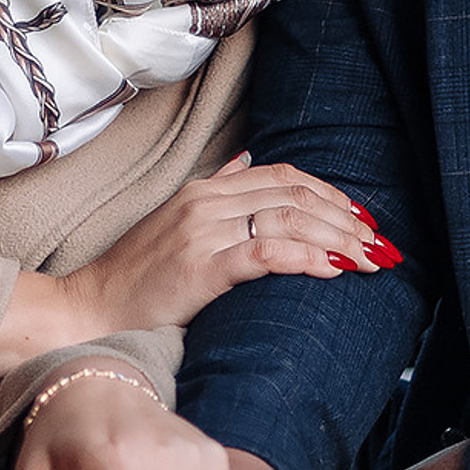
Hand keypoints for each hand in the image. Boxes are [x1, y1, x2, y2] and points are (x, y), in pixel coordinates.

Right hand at [68, 155, 400, 338]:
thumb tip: (246, 160)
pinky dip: (306, 257)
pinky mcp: (201, 268)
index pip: (283, 177)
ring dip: (337, 239)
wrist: (91, 309)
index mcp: (204, 190)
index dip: (329, 193)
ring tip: (367, 260)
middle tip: (378, 244)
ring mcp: (202, 233)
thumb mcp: (174, 220)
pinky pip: (266, 253)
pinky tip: (333, 269)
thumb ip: (214, 188)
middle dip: (345, 218)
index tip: (361, 218)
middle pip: (295, 195)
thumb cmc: (136, 277)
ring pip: (288, 219)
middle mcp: (206, 203)